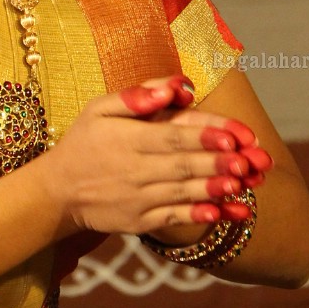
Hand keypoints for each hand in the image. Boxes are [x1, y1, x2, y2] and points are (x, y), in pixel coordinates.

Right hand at [38, 73, 273, 238]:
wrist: (56, 192)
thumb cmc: (83, 143)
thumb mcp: (98, 109)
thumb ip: (137, 95)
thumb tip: (176, 86)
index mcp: (128, 138)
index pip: (173, 134)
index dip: (205, 135)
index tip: (235, 136)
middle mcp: (134, 169)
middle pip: (184, 164)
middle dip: (219, 162)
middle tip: (251, 161)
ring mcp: (137, 198)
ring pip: (182, 192)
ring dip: (214, 189)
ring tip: (242, 186)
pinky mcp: (138, 221)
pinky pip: (171, 219)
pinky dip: (195, 215)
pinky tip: (219, 213)